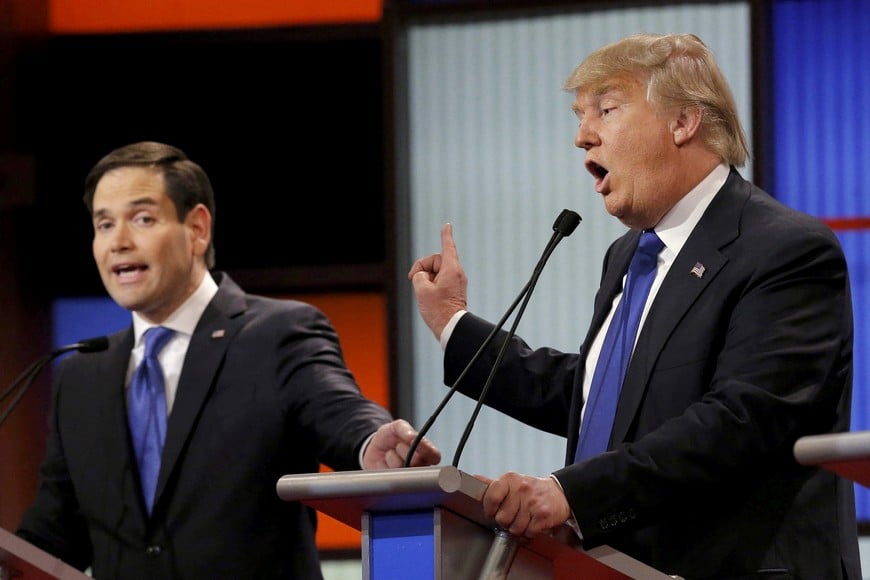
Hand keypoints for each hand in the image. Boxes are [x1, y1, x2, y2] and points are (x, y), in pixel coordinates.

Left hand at [362, 419, 441, 468]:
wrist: (373, 449)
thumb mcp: (396, 427)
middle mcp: (419, 466)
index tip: (416, 442)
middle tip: (398, 445)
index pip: (434, 455)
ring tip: (390, 453)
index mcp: (425, 452)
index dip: (426, 450)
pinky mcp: (394, 483)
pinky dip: (384, 465)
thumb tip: (412, 436)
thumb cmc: (390, 438)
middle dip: (405, 451)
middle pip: (418, 462)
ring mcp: (407, 476)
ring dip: (393, 457)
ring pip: (403, 468)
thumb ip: (404, 429)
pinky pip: (390, 475)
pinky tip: (384, 463)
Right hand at [408, 223, 468, 338]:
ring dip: (426, 278)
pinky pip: (440, 281)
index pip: (448, 247)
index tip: (447, 226)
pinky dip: (431, 284)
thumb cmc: (438, 310)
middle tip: (413, 279)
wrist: (451, 328)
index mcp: (451, 269)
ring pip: (437, 272)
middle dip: (423, 267)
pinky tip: (427, 297)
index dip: (446, 235)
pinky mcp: (454, 290)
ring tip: (424, 294)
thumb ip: (419, 275)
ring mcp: (457, 282)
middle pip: (436, 261)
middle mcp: (457, 273)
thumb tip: (423, 276)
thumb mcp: (421, 289)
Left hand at [477, 472, 570, 537]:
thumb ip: (492, 484)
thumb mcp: (511, 483)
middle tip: (513, 515)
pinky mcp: (543, 515)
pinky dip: (529, 532)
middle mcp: (521, 489)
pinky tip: (532, 524)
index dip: (490, 509)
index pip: (491, 497)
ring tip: (523, 519)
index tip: (493, 511)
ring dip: (518, 528)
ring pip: (515, 528)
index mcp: (510, 479)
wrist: (559, 493)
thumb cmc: (532, 490)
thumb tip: (473, 479)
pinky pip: (528, 532)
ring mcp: (532, 502)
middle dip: (506, 521)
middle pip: (502, 518)